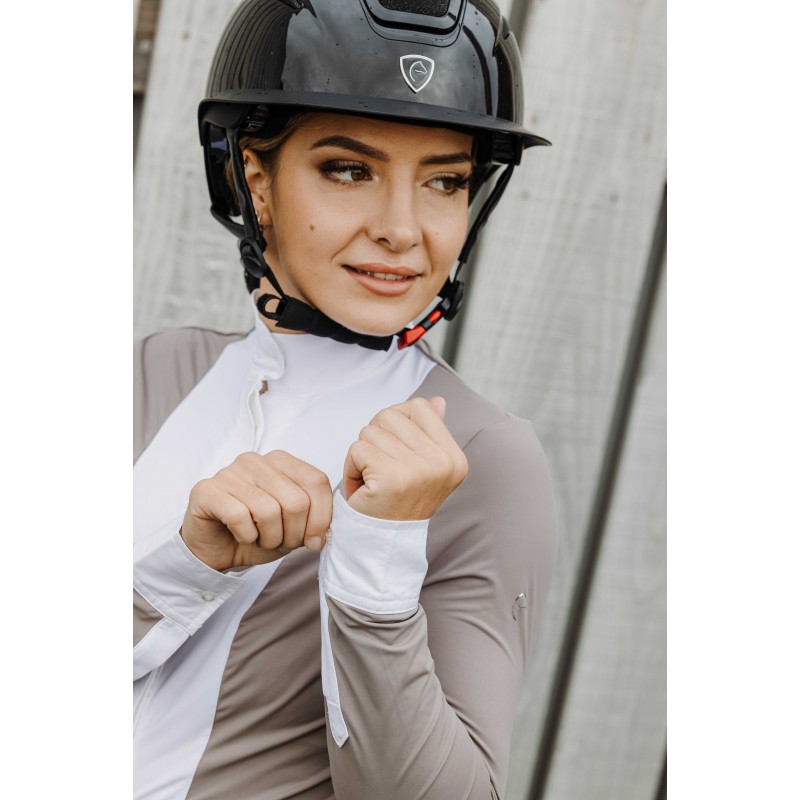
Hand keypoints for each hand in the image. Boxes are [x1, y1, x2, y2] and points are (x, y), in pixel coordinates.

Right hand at [181, 451, 332, 570]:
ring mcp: (228, 472)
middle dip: (293, 533)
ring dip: (270, 538)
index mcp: (280, 460)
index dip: (321, 518)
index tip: (313, 541)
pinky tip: (240, 535)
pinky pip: (239, 516)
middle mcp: (255, 460)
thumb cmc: (258, 533)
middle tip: (280, 541)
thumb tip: (323, 532)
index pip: (317, 481)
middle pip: (296, 500)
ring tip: (260, 539)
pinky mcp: (206, 490)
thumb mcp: (294, 527)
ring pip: (269, 511)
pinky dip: (245, 536)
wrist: (217, 549)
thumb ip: (314, 519)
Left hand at [342, 397, 467, 520]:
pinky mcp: (392, 478)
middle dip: (375, 439)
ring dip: (362, 456)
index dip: (395, 423)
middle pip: (390, 416)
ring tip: (372, 481)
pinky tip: (363, 489)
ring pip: (370, 432)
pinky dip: (351, 468)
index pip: (419, 407)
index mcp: (454, 457)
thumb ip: (429, 431)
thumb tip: (437, 400)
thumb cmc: (397, 502)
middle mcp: (442, 463)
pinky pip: (358, 449)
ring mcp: (419, 470)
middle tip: (380, 470)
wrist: (383, 545)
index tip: (394, 452)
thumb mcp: (421, 466)